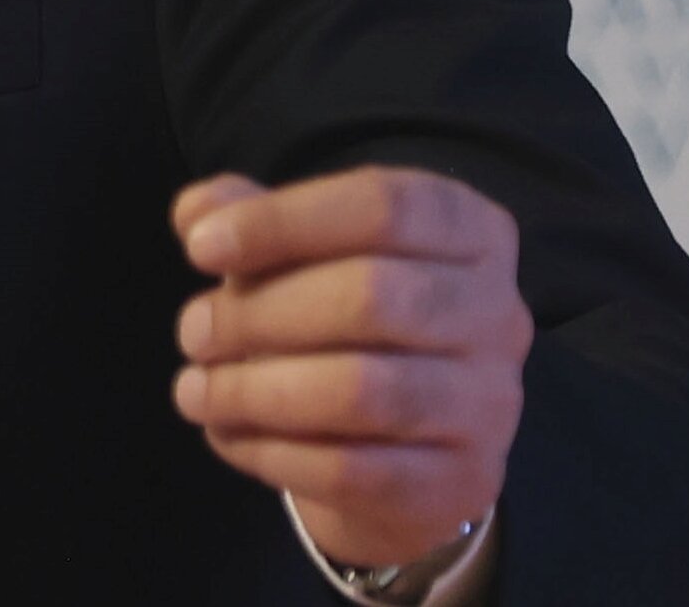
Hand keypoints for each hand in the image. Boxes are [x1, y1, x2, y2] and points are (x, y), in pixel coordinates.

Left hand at [170, 167, 530, 567]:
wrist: (403, 442)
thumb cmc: (341, 320)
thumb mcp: (297, 251)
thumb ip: (246, 216)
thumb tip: (198, 212)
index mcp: (471, 231)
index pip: (385, 206)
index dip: (282, 221)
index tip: (199, 249)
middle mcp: (498, 313)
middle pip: (373, 296)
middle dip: (259, 313)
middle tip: (190, 330)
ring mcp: (491, 404)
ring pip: (362, 391)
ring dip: (254, 389)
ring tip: (193, 388)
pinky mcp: (463, 481)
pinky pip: (354, 469)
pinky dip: (273, 452)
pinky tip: (227, 434)